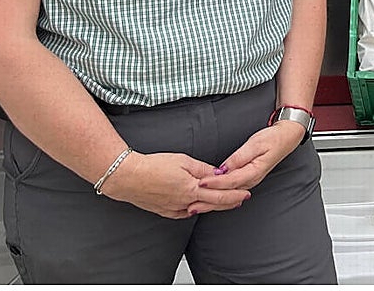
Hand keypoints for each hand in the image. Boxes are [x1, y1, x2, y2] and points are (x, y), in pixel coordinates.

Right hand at [98, 151, 250, 218]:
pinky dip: (198, 209)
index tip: (246, 193)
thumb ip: (203, 169)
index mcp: (192, 189)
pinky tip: (201, 206)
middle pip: (213, 204)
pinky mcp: (165, 211)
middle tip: (242, 199)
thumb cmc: (153, 166)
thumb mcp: (183, 161)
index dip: (235, 194)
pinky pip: (186, 213)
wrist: (128, 177)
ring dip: (215, 206)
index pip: (220, 194)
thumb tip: (217, 173)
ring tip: (227, 202)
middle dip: (230, 202)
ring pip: (201, 209)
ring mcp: (175, 209)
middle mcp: (185, 203)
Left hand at [196, 122, 303, 207]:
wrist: (286, 138)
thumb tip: (225, 168)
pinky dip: (218, 194)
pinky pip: (231, 189)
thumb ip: (239, 157)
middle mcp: (251, 180)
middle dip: (209, 200)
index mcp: (254, 171)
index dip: (215, 183)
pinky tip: (209, 197)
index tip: (201, 183)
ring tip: (196, 206)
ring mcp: (249, 181)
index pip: (231, 181)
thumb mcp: (255, 144)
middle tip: (192, 205)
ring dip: (212, 200)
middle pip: (228, 193)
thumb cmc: (273, 139)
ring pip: (228, 194)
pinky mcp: (246, 178)